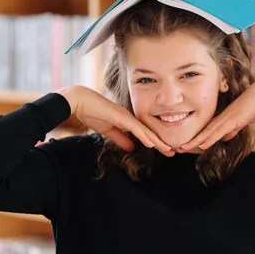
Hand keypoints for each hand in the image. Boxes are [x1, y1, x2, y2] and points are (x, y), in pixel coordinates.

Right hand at [57, 86, 175, 156]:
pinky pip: (135, 128)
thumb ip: (120, 138)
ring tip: (169, 149)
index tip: (166, 150)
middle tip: (174, 152)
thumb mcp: (108, 131)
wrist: (80, 101)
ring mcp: (126, 117)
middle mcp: (130, 118)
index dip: (156, 142)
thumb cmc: (91, 113)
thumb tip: (132, 148)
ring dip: (158, 141)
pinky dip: (144, 136)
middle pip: (149, 133)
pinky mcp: (120, 117)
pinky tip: (152, 143)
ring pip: (145, 131)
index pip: (145, 134)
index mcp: (128, 121)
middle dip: (162, 143)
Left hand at [178, 74, 254, 151]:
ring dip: (195, 141)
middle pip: (203, 131)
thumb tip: (224, 139)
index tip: (186, 144)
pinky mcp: (234, 120)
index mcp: (223, 118)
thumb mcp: (242, 120)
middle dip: (191, 141)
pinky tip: (202, 145)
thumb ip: (232, 130)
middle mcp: (222, 118)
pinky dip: (210, 138)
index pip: (206, 130)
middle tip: (177, 148)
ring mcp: (227, 118)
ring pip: (208, 132)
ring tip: (183, 148)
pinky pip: (220, 131)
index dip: (196, 138)